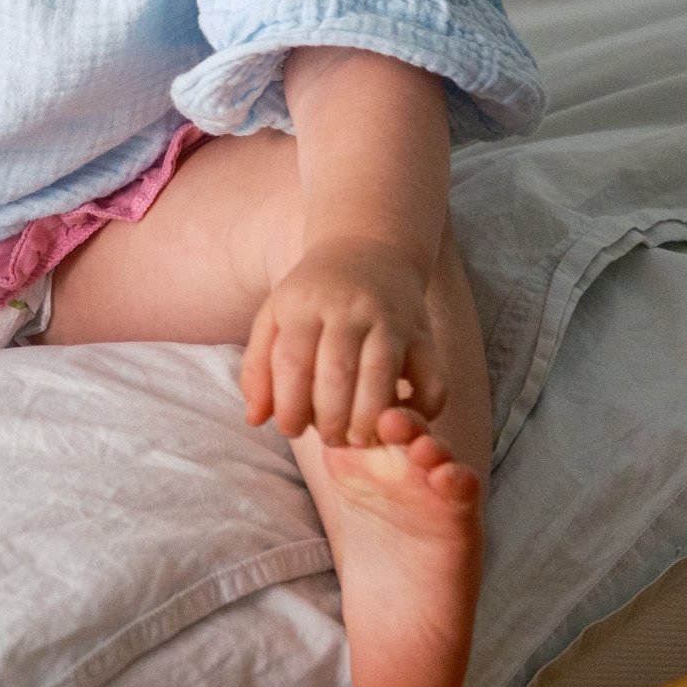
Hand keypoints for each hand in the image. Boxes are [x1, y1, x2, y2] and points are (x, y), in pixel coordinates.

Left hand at [241, 237, 446, 445]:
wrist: (369, 247)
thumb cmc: (314, 295)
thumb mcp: (274, 317)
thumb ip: (258, 367)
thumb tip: (254, 419)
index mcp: (304, 307)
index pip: (292, 361)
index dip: (289, 405)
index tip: (290, 429)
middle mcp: (348, 310)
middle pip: (337, 372)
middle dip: (330, 418)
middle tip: (329, 439)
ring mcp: (390, 320)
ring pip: (382, 374)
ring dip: (369, 418)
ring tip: (359, 438)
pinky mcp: (424, 333)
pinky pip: (432, 377)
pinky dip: (423, 406)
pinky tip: (402, 418)